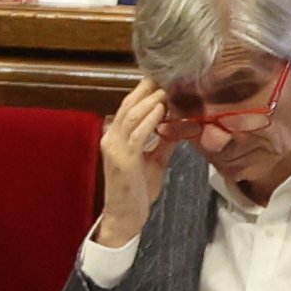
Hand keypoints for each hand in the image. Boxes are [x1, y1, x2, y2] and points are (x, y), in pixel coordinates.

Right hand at [91, 83, 171, 246]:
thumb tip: (180, 127)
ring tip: (166, 88)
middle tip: (164, 73)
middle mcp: (111, 138)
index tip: (160, 78)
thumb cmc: (137, 191)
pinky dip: (150, 120)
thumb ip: (163, 144)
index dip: (143, 91)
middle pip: (129, 106)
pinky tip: (161, 109)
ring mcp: (115, 148)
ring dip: (150, 100)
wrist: (124, 216)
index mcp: (115, 137)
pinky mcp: (124, 159)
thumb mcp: (154, 163)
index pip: (129, 107)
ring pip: (132, 116)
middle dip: (146, 89)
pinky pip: (137, 134)